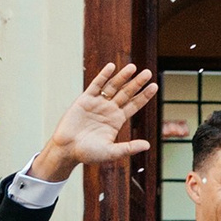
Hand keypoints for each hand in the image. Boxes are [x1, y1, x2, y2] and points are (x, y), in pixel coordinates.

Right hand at [38, 64, 155, 177]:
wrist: (66, 150)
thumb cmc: (88, 153)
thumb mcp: (111, 152)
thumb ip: (129, 148)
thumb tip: (147, 146)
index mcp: (117, 120)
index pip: (134, 105)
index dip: (144, 96)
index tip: (155, 86)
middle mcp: (109, 109)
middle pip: (126, 93)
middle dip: (137, 83)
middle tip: (148, 73)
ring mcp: (97, 103)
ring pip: (113, 86)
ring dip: (122, 77)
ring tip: (133, 67)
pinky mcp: (84, 100)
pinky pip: (96, 85)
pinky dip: (103, 76)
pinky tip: (111, 67)